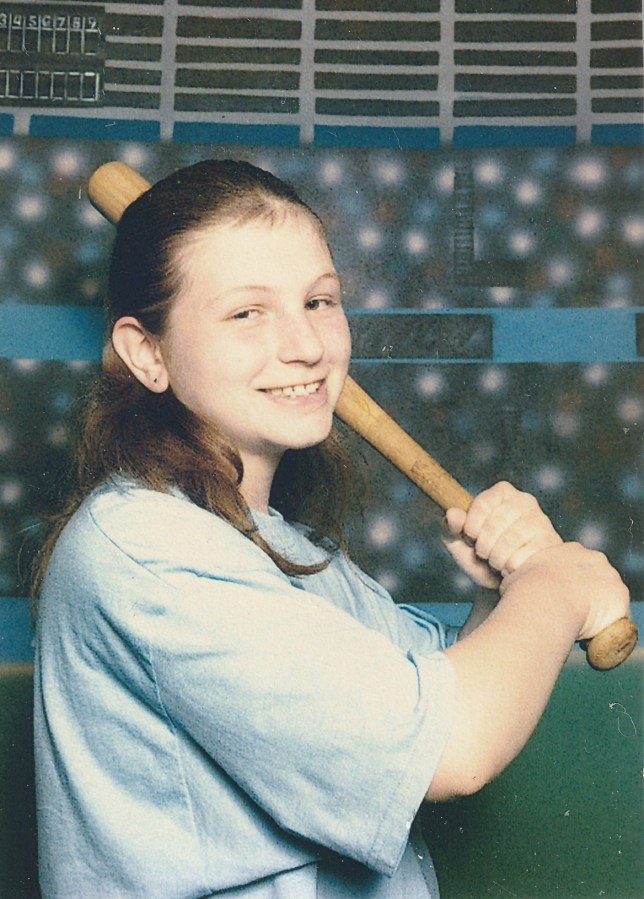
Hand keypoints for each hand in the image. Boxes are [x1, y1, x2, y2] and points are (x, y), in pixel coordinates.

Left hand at [441, 481, 562, 587]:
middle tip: (484, 554)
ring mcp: (540, 521)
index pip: (483, 504)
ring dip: (496, 559)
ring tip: (497, 562)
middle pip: (495, 524)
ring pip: (510, 541)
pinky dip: (511, 568)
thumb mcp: (458, 542)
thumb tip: (453, 514)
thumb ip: (450, 527)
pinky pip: (524, 556)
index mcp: (501, 493)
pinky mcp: (550, 542)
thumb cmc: (480, 558)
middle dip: (483, 546)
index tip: (469, 537)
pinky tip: (511, 568)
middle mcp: (525, 501)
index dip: (471, 526)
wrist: (506, 583)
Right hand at [501, 541, 630, 641]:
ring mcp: (610, 576)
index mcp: (569, 550)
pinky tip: (591, 638)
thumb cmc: (525, 590)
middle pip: (597, 581)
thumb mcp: (516, 578)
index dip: (570, 587)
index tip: (561, 602)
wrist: (545, 599)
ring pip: (608, 600)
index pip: (577, 568)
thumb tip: (510, 587)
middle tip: (573, 619)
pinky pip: (618, 618)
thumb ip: (522, 580)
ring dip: (598, 615)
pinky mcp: (620, 597)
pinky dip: (607, 630)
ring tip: (580, 631)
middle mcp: (594, 558)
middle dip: (588, 599)